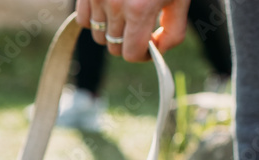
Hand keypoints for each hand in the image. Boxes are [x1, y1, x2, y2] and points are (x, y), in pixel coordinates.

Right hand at [76, 0, 191, 61]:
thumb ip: (174, 29)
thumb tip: (157, 51)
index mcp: (140, 10)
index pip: (131, 53)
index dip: (143, 54)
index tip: (150, 46)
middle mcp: (115, 6)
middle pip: (114, 47)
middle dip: (129, 43)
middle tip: (141, 31)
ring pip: (99, 36)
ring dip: (113, 32)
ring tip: (127, 18)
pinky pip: (85, 20)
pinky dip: (96, 20)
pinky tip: (111, 10)